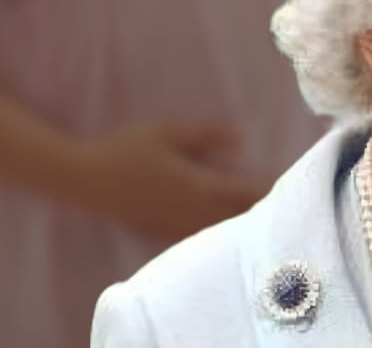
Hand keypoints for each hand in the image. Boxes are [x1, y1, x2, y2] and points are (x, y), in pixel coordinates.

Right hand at [72, 122, 269, 243]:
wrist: (84, 179)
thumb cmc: (127, 150)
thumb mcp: (168, 133)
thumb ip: (207, 136)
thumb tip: (243, 138)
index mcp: (196, 188)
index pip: (242, 195)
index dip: (266, 193)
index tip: (286, 189)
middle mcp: (189, 212)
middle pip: (234, 218)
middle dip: (258, 214)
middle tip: (283, 209)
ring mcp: (172, 226)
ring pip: (216, 232)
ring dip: (238, 227)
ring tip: (260, 224)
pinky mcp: (157, 232)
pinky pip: (195, 239)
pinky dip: (214, 236)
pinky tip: (221, 236)